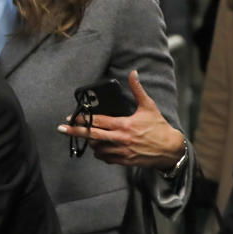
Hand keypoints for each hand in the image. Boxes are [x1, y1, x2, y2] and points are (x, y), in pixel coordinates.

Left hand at [57, 70, 184, 168]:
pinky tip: (98, 148)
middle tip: (61, 129)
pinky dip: (99, 153)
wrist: (171, 149)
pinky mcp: (124, 161)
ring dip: (89, 143)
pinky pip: (105, 158)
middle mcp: (121, 139)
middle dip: (75, 132)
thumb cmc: (159, 127)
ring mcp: (122, 151)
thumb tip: (133, 73)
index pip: (98, 121)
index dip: (83, 119)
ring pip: (97, 148)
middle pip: (92, 135)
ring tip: (86, 137)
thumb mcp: (148, 106)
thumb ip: (137, 90)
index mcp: (124, 124)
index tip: (70, 118)